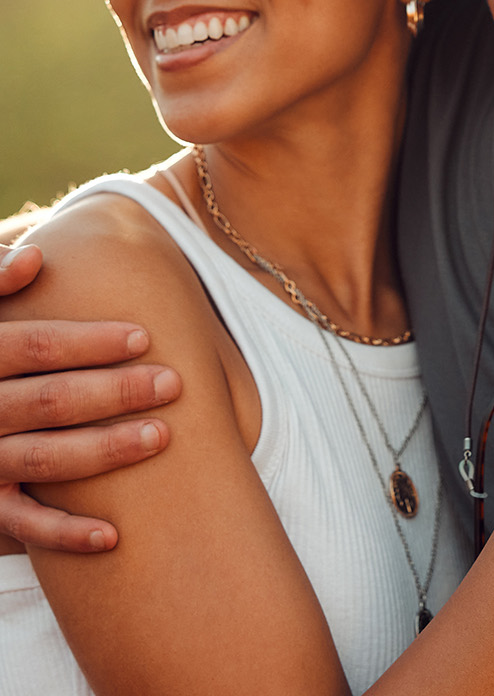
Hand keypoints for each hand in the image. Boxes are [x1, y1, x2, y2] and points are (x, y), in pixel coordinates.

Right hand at [0, 242, 180, 551]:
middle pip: (50, 402)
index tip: (145, 336)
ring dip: (104, 451)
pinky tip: (113, 535)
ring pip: (44, 459)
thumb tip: (35, 258)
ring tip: (160, 435)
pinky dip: (64, 533)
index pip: (34, 348)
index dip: (89, 342)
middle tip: (173, 382)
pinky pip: (21, 523)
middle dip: (114, 392)